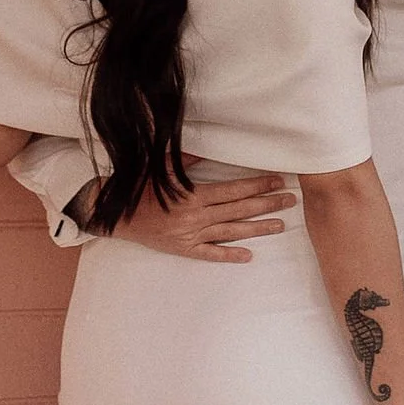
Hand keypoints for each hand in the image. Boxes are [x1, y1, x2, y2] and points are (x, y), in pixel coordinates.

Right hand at [108, 173, 295, 262]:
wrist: (113, 215)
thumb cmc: (137, 187)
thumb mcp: (161, 166)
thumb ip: (187, 160)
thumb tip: (209, 148)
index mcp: (191, 195)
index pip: (233, 191)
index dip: (257, 186)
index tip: (277, 181)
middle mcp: (194, 217)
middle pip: (238, 211)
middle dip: (267, 204)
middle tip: (290, 201)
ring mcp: (190, 236)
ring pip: (231, 232)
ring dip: (257, 228)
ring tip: (280, 225)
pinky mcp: (183, 249)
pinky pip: (210, 254)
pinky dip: (229, 255)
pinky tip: (248, 256)